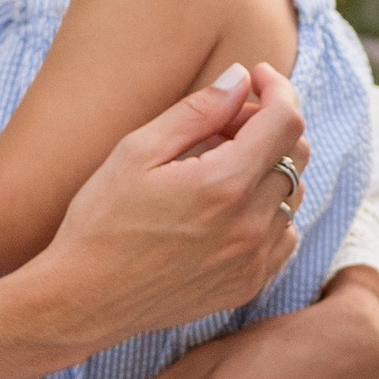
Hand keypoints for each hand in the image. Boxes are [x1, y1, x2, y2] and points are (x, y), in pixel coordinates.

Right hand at [37, 62, 310, 351]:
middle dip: (268, 124)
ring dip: (268, 168)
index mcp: (224, 185)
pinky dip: (268, 211)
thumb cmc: (100, 222)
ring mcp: (254, 260)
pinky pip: (285, 234)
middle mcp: (251, 225)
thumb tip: (241, 78)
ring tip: (217, 167)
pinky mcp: (249, 285)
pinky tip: (227, 208)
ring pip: (293, 193)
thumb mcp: (136, 152)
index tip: (256, 77)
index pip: (286, 120)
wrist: (83, 301)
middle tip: (224, 123)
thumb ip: (197, 111)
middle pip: (296, 153)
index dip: (277, 87)